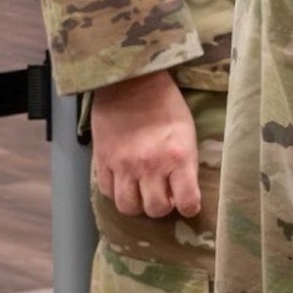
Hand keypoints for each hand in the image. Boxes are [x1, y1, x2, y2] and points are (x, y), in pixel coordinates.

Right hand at [90, 69, 200, 218]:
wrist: (131, 83)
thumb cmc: (166, 105)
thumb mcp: (187, 132)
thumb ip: (185, 162)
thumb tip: (184, 189)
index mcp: (178, 157)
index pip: (187, 201)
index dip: (190, 207)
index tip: (189, 205)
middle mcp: (150, 166)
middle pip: (155, 209)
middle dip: (162, 207)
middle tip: (164, 195)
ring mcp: (123, 166)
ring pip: (127, 207)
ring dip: (138, 204)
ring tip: (143, 192)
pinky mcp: (102, 161)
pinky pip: (107, 191)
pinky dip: (117, 192)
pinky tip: (125, 181)